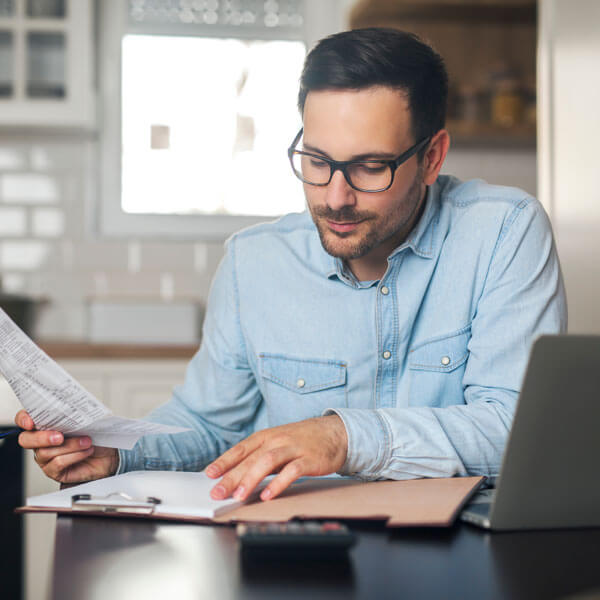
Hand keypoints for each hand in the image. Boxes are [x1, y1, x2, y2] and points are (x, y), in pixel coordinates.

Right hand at [15, 410, 118, 483]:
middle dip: (42, 437)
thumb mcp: (86, 420)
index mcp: (46, 424)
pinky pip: (57, 463)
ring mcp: (46, 457)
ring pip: (46, 452)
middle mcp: (41, 441)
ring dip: (70, 445)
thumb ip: (75, 413)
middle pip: (26, 439)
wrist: (108, 454)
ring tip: (86, 441)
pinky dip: (75, 455)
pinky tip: (86, 450)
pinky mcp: (54, 471)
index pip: (24, 419)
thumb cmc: (95, 435)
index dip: (24, 419)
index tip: (31, 422)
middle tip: (60, 436)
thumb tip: (74, 405)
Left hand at [206, 415, 347, 501]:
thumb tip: (237, 475)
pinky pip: (291, 471)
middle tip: (217, 492)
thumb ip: (260, 457)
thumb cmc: (303, 440)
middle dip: (232, 476)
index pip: (241, 448)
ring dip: (251, 479)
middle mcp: (278, 440)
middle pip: (251, 458)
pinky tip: (268, 495)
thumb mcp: (279, 443)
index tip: (209, 474)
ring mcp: (293, 448)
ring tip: (239, 496)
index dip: (224, 461)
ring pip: (268, 462)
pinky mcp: (309, 459)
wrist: (335, 432)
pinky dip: (278, 483)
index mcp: (267, 436)